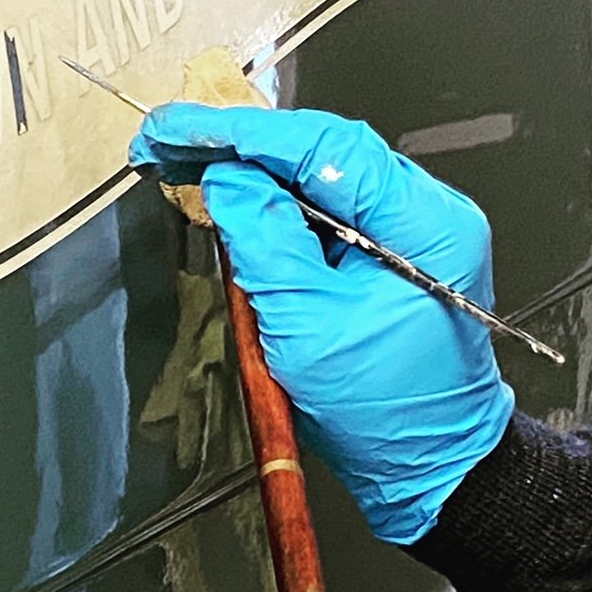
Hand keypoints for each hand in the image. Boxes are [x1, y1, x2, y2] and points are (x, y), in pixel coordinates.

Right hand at [129, 104, 513, 543]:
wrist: (426, 463)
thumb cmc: (388, 412)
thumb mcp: (308, 328)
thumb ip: (265, 241)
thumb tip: (227, 179)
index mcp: (422, 224)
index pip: (322, 149)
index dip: (242, 134)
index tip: (181, 128)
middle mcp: (420, 213)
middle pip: (317, 149)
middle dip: (236, 141)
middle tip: (165, 139)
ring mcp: (401, 228)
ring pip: (313, 171)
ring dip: (245, 164)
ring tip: (180, 158)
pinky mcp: (377, 247)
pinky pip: (316, 203)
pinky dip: (266, 195)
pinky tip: (223, 190)